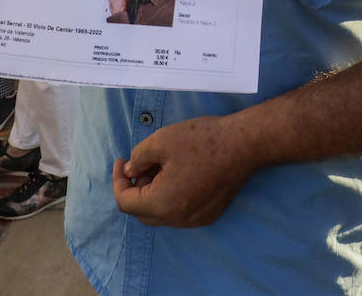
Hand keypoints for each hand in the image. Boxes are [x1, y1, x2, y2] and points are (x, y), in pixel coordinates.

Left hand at [112, 115, 258, 226]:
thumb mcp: (160, 141)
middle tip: (142, 164)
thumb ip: (137, 159)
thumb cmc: (202, 141)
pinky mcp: (208, 215)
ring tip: (162, 166)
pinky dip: (171, 198)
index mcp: (162, 203)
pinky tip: (180, 175)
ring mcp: (195, 220)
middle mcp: (177, 219)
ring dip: (153, 194)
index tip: (121, 161)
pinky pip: (179, 212)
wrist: (244, 145)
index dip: (117, 181)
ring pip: (161, 214)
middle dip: (135, 188)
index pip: (125, 202)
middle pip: (142, 213)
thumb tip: (130, 172)